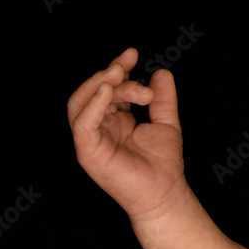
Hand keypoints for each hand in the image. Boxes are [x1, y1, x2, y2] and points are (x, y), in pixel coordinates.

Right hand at [67, 48, 186, 219]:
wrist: (165, 193)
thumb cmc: (164, 164)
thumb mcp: (166, 123)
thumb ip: (162, 99)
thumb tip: (161, 72)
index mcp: (113, 120)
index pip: (107, 88)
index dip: (117, 69)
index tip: (133, 54)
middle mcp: (99, 128)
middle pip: (93, 91)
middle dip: (110, 73)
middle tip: (129, 64)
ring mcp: (90, 141)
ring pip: (81, 103)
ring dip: (99, 84)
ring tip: (120, 74)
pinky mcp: (88, 152)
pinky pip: (83, 123)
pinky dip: (93, 104)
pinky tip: (108, 89)